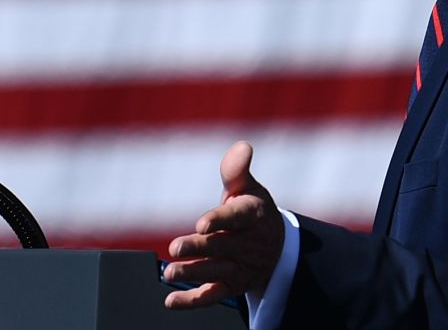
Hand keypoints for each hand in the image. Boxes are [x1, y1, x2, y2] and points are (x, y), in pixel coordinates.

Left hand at [163, 141, 284, 308]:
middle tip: (175, 248)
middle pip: (223, 246)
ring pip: (217, 271)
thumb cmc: (252, 211)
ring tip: (170, 273)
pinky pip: (214, 295)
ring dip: (193, 273)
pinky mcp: (233, 286)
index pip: (237, 217)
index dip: (219, 220)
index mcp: (253, 215)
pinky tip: (171, 301)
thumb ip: (236, 170)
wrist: (277, 246)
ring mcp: (241, 266)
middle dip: (199, 248)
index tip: (201, 223)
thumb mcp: (248, 188)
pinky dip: (193, 301)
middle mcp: (249, 243)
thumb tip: (242, 146)